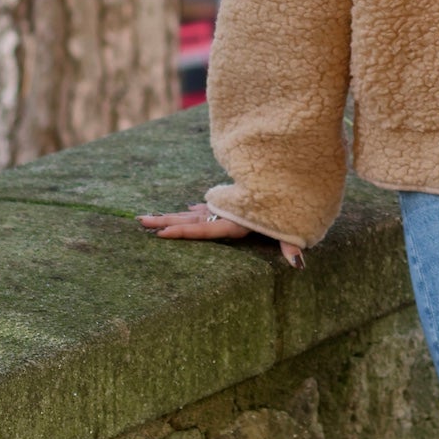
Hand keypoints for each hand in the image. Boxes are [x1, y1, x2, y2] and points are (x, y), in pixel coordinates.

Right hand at [137, 202, 304, 267]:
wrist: (294, 175)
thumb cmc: (293, 205)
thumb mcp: (291, 226)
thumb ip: (290, 245)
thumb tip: (298, 264)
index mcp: (236, 220)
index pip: (205, 228)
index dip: (183, 231)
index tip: (161, 233)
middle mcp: (226, 212)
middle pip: (190, 218)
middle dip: (165, 220)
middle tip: (140, 221)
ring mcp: (226, 207)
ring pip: (193, 212)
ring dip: (172, 215)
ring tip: (148, 217)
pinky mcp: (231, 202)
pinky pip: (207, 207)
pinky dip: (196, 209)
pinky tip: (188, 207)